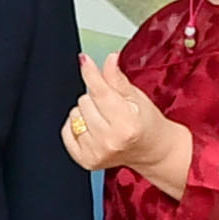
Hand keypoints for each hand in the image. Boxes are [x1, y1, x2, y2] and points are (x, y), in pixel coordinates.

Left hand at [64, 52, 175, 173]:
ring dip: (86, 112)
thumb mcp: (136, 97)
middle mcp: (110, 140)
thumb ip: (117, 79)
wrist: (151, 150)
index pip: (100, 92)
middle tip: (111, 107)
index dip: (91, 73)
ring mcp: (96, 153)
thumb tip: (109, 59)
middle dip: (96, 98)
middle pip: (85, 101)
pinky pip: (66, 131)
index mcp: (127, 124)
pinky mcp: (85, 160)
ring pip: (74, 115)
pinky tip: (92, 129)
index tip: (84, 61)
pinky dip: (76, 126)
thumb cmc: (146, 123)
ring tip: (104, 119)